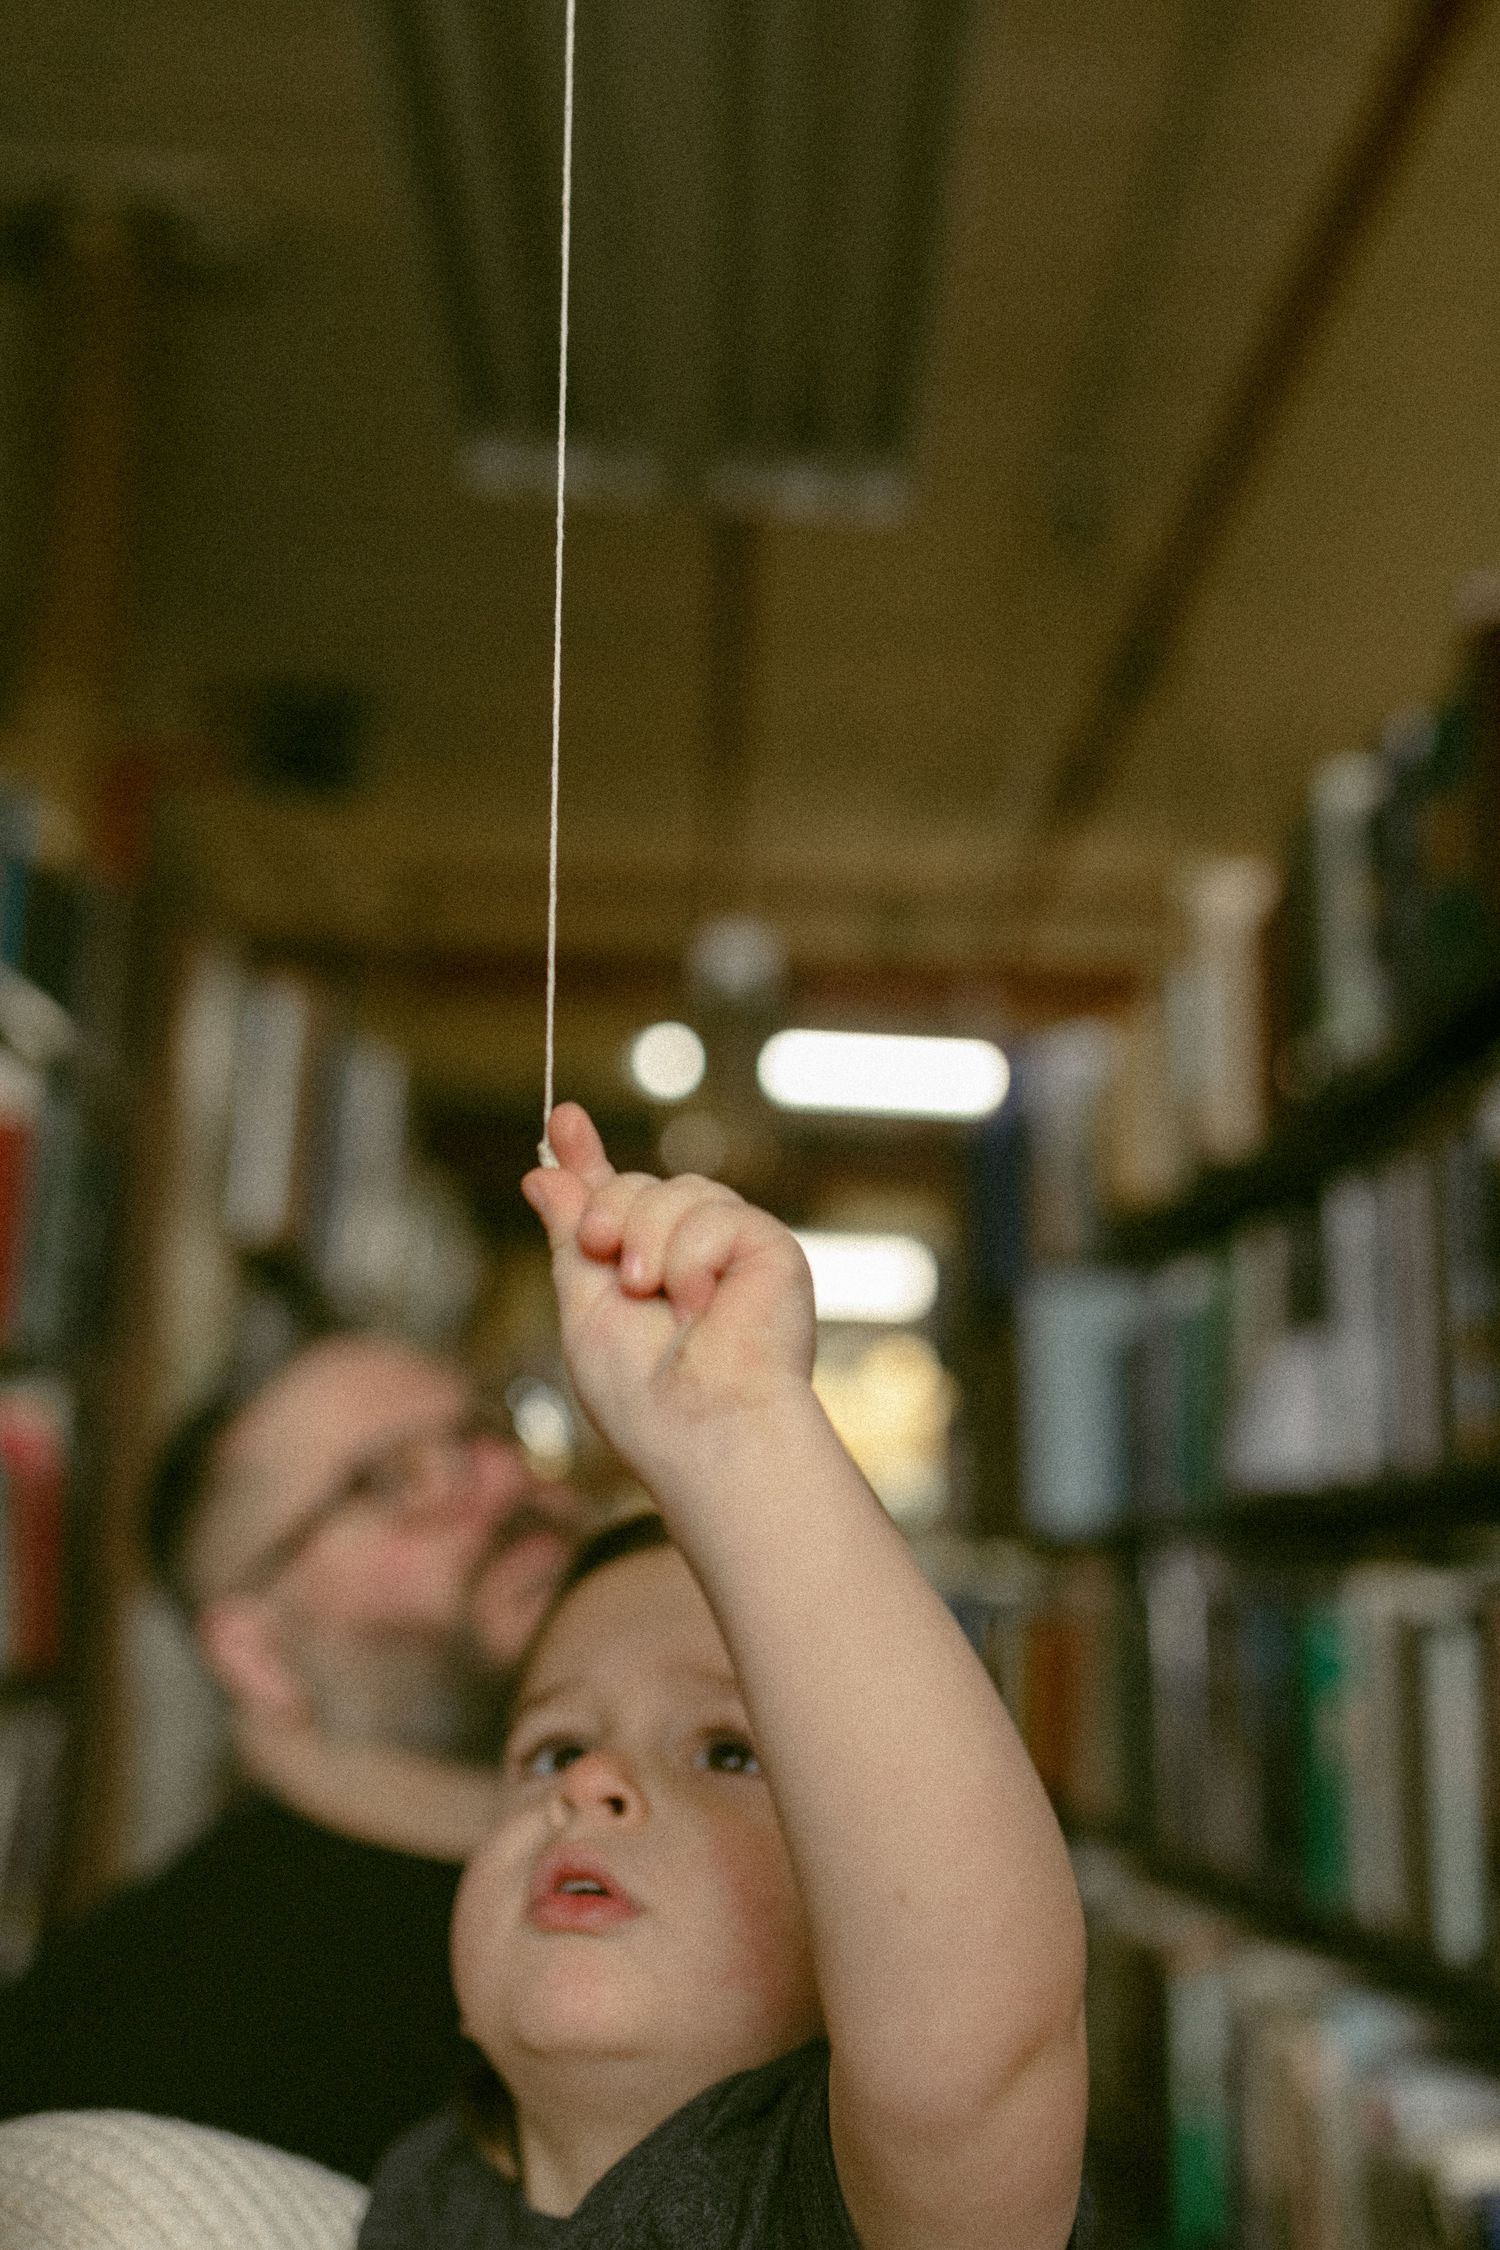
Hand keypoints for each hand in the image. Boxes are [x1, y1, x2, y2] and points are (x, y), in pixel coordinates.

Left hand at [521, 1104, 815, 1487]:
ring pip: (675, 1189)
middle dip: (608, 1216)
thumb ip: (569, 1237)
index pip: (614, 1199)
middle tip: (613, 1266)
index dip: (587, 1158)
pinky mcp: (770, 1247)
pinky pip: (714, 1212)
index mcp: (642, 1270)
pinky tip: (705, 1305)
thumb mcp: (582, 1307)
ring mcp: (731, 1247)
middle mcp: (689, 1253)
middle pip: (638, 1185)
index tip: (564, 1117)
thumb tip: (541, 1173)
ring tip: (658, 1299)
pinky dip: (692, 1259)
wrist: (702, 1427)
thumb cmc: (642, 1394)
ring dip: (648, 1243)